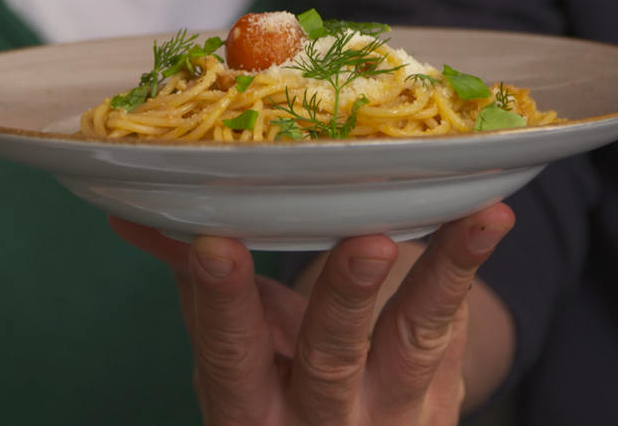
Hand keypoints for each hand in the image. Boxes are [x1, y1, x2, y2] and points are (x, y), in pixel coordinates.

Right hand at [110, 203, 513, 425]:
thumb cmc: (278, 393)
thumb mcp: (234, 362)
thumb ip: (196, 288)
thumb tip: (128, 212)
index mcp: (251, 408)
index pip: (232, 354)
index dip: (222, 302)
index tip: (215, 244)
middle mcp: (322, 419)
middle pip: (333, 359)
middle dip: (346, 300)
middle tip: (364, 244)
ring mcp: (392, 412)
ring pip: (416, 343)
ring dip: (440, 277)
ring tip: (477, 220)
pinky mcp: (443, 395)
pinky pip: (456, 327)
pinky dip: (469, 269)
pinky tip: (489, 218)